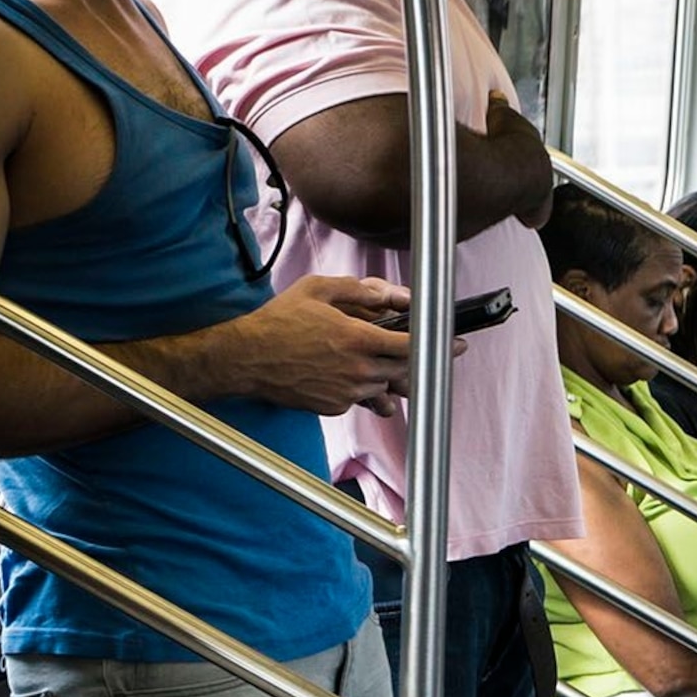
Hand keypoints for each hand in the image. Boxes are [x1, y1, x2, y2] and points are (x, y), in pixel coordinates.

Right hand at [231, 277, 417, 415]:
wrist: (246, 358)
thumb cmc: (278, 322)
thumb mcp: (316, 289)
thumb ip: (357, 289)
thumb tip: (386, 295)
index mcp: (358, 339)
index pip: (412, 347)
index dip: (435, 345)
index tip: (450, 344)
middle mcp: (357, 369)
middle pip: (405, 370)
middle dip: (412, 360)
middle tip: (410, 351)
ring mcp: (347, 391)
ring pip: (384, 386)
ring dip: (384, 374)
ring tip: (366, 358)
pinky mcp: (335, 407)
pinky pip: (360, 398)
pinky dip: (360, 387)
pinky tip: (343, 372)